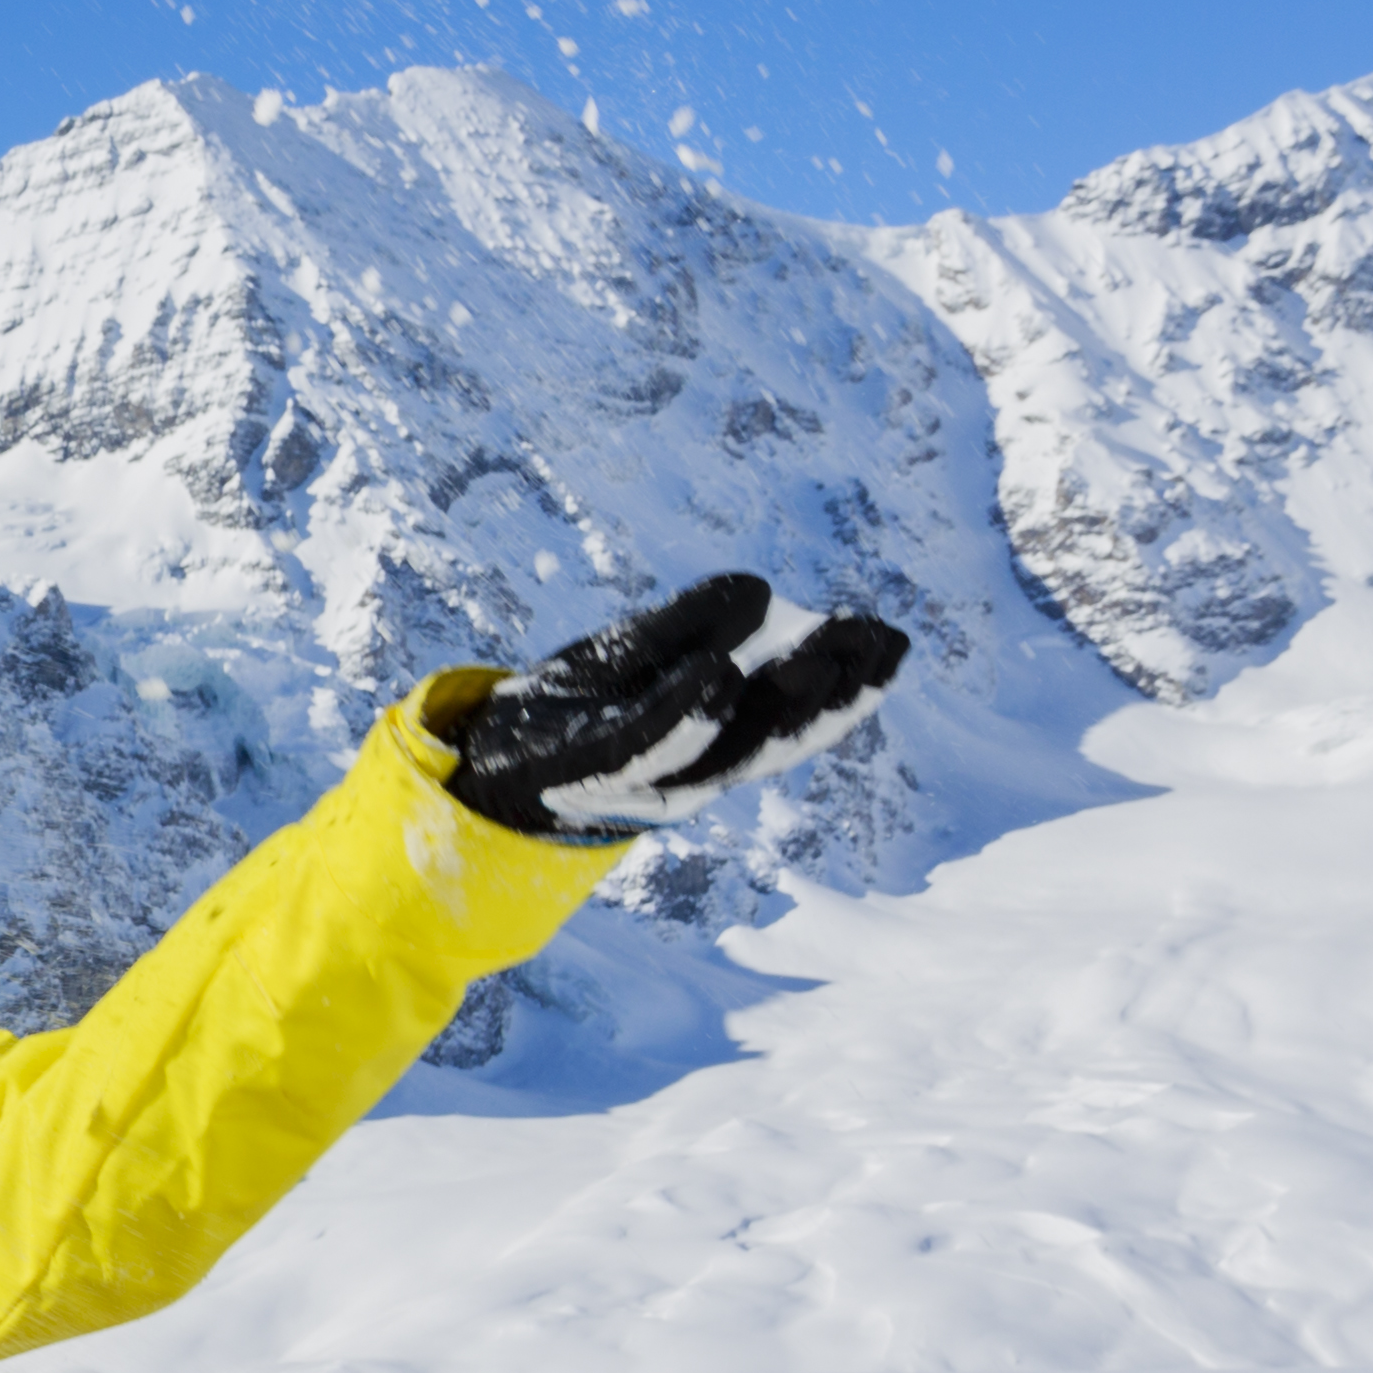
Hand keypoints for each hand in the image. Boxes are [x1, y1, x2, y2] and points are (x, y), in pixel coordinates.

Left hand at [444, 574, 907, 838]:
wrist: (479, 757)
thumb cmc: (568, 706)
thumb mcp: (633, 650)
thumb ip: (694, 622)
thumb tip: (761, 594)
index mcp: (715, 738)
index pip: (796, 714)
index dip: (848, 685)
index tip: (893, 639)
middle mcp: (693, 768)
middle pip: (774, 733)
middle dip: (827, 690)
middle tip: (871, 639)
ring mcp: (644, 778)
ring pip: (723, 748)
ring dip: (773, 704)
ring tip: (815, 653)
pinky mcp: (590, 770)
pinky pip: (646, 745)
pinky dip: (686, 714)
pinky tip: (720, 674)